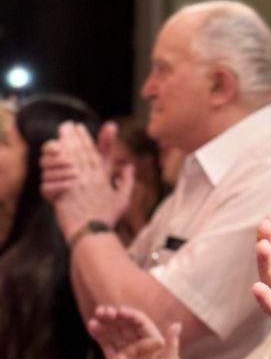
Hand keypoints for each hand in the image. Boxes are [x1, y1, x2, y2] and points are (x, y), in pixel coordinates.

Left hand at [41, 122, 132, 236]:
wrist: (92, 233)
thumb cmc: (107, 219)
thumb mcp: (123, 200)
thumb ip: (127, 182)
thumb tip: (130, 168)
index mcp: (103, 177)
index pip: (95, 153)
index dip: (87, 139)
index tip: (81, 128)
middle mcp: (90, 176)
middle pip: (81, 151)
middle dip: (74, 136)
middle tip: (67, 124)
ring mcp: (78, 183)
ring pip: (71, 158)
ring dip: (65, 143)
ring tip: (60, 133)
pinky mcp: (66, 190)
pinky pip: (60, 171)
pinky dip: (57, 160)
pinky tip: (52, 152)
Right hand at [89, 305, 182, 358]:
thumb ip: (172, 344)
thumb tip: (177, 324)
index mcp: (152, 338)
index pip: (140, 322)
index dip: (130, 315)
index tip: (120, 311)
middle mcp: (138, 342)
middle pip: (125, 324)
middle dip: (114, 316)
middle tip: (103, 310)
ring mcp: (126, 351)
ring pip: (114, 333)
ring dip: (105, 323)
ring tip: (96, 315)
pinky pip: (107, 346)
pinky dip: (100, 336)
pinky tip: (93, 326)